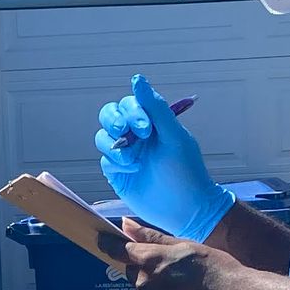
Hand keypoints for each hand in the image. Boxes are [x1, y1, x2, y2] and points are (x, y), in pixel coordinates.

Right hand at [95, 72, 233, 241]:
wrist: (187, 209)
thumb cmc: (186, 171)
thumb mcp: (174, 135)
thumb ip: (155, 107)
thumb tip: (138, 80)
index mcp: (151, 123)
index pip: (129, 104)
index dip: (132, 112)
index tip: (147, 129)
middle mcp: (136, 136)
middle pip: (109, 116)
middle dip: (113, 121)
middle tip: (124, 132)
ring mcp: (125, 154)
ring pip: (103, 138)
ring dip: (115, 146)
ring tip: (134, 160)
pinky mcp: (118, 173)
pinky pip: (105, 160)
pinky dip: (117, 163)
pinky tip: (134, 171)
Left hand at [121, 219, 248, 289]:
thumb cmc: (217, 269)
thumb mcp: (186, 246)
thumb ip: (152, 237)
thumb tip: (125, 225)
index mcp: (150, 261)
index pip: (119, 250)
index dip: (109, 245)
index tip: (103, 241)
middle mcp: (144, 286)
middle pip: (135, 274)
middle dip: (147, 271)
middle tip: (174, 271)